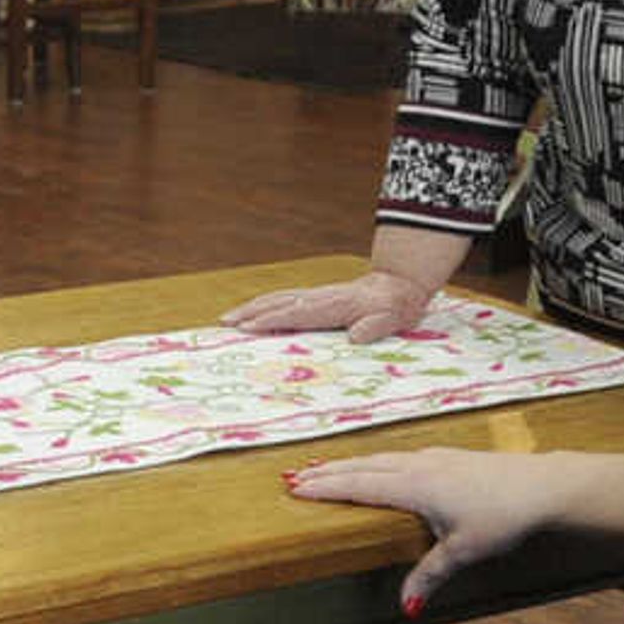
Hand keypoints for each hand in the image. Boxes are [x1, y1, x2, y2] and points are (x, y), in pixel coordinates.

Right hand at [221, 268, 437, 343]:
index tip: (248, 328)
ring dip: (252, 307)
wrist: (398, 287)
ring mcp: (315, 295)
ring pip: (277, 298)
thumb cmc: (395, 308)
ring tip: (228, 319)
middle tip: (224, 324)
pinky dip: (264, 305)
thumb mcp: (392, 320)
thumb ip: (374, 328)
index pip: (296, 313)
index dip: (271, 321)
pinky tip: (252, 313)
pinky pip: (284, 299)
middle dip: (250, 312)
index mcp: (333, 305)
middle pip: (278, 302)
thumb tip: (356, 336)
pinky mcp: (315, 297)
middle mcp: (319, 297)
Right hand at [284, 447, 567, 611]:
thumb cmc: (503, 516)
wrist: (543, 486)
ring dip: (352, 463)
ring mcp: (435, 457)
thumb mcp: (463, 551)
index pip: (359, 485)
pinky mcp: (450, 457)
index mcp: (414, 486)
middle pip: (364, 466)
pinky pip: (401, 455)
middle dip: (328, 471)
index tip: (296, 487)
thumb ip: (429, 575)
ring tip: (327, 467)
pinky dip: (378, 460)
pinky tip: (381, 464)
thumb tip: (405, 605)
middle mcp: (419, 465)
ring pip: (382, 457)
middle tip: (295, 475)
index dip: (326, 486)